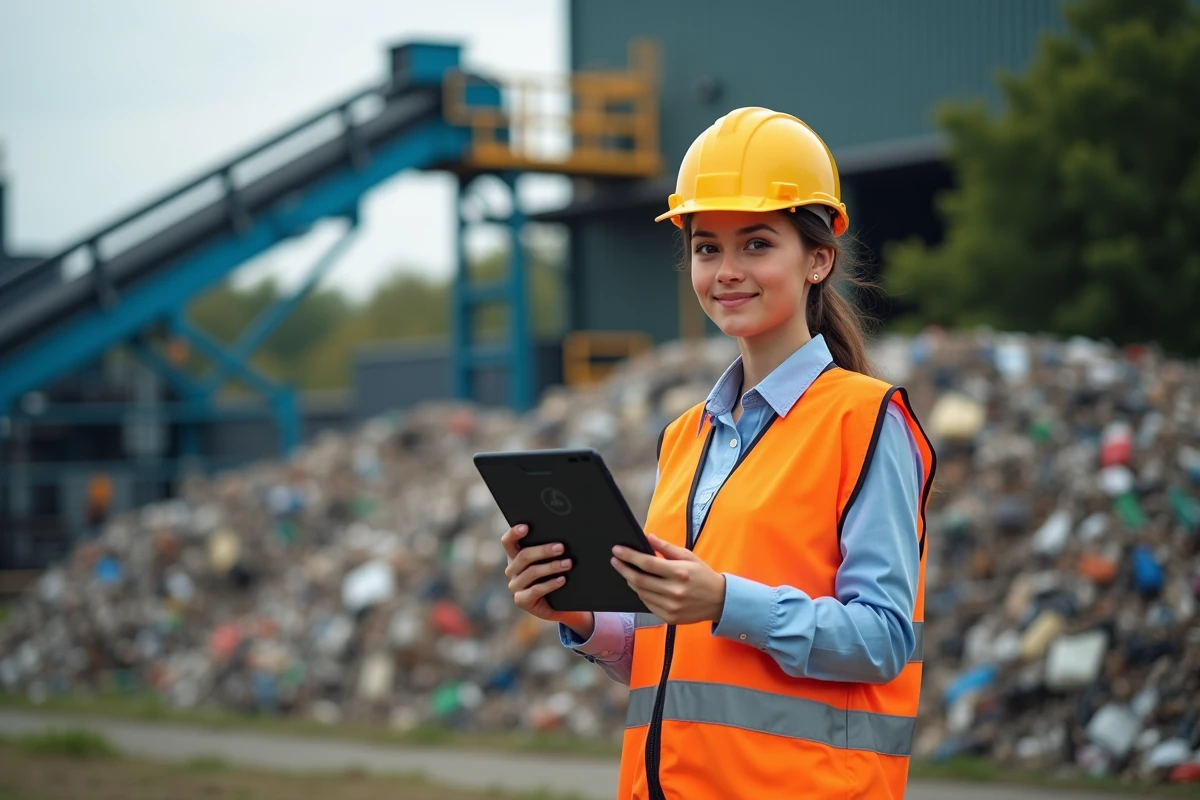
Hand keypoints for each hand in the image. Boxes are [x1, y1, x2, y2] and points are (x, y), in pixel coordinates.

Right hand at [501, 524, 592, 635]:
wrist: (558, 604)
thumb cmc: (554, 576)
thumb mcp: (550, 561)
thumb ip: (550, 549)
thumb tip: (562, 537)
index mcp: (515, 556)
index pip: (508, 542)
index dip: (514, 533)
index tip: (526, 527)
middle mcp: (512, 570)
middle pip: (524, 556)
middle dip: (543, 550)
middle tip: (561, 547)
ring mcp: (515, 586)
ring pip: (531, 572)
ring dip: (551, 567)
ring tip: (568, 564)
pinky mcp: (521, 600)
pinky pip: (535, 590)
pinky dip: (551, 584)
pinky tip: (562, 580)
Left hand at [611, 534, 725, 624]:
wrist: (719, 601)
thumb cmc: (702, 575)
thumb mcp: (688, 556)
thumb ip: (666, 547)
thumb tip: (648, 538)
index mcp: (679, 573)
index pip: (647, 563)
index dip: (629, 556)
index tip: (617, 550)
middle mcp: (674, 591)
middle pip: (639, 580)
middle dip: (624, 569)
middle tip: (615, 561)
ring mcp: (671, 607)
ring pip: (641, 593)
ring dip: (631, 581)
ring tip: (627, 571)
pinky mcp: (669, 618)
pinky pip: (648, 604)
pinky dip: (641, 594)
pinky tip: (640, 586)